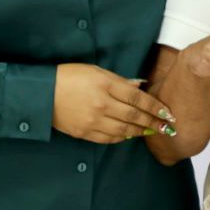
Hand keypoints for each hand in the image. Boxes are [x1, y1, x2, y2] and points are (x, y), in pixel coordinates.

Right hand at [52, 64, 173, 143]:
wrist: (42, 93)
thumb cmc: (69, 76)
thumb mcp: (95, 71)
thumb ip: (119, 81)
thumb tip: (140, 87)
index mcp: (105, 84)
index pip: (137, 98)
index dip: (155, 106)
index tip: (167, 112)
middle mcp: (101, 104)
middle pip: (134, 116)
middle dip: (153, 121)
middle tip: (166, 126)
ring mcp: (92, 121)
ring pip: (124, 129)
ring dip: (141, 131)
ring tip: (151, 131)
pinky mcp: (84, 133)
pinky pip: (109, 138)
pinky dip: (122, 137)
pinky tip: (130, 134)